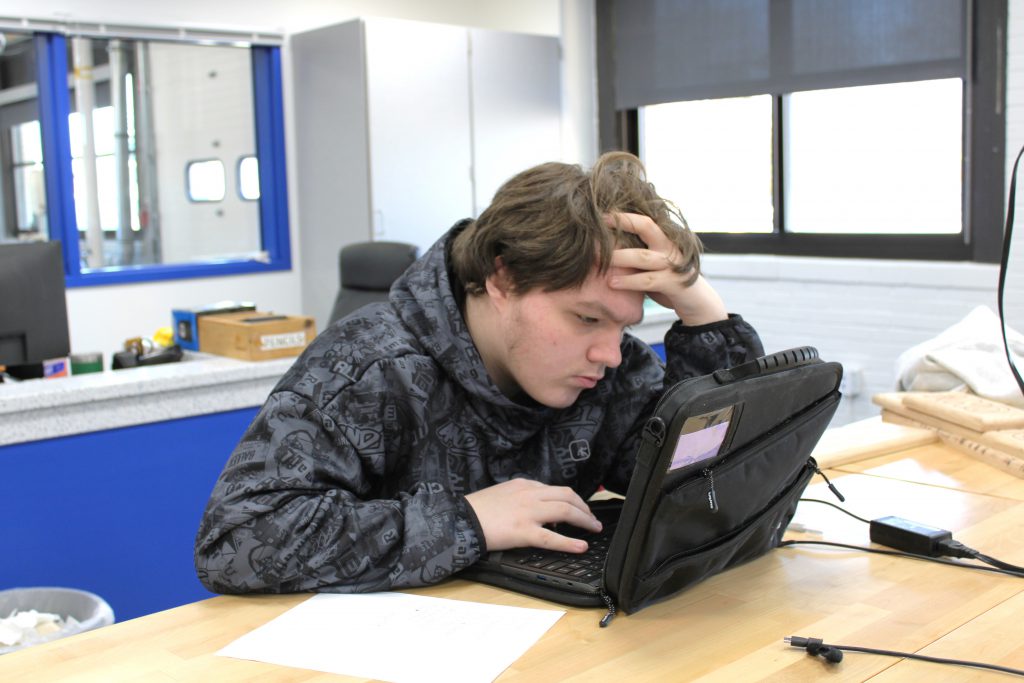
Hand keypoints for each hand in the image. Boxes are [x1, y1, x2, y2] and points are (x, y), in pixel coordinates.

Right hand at [465, 479, 601, 552]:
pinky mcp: (523, 531)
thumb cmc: (478, 509)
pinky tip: (581, 546)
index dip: (571, 500)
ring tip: (594, 528)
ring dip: (584, 519)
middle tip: (592, 519)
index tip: (578, 509)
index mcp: (523, 485)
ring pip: (565, 511)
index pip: (555, 489)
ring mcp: (528, 512)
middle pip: (567, 495)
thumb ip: (522, 498)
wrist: (459, 518)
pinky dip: (570, 542)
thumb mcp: (502, 493)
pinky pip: (552, 537)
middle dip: (584, 507)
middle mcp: (529, 494)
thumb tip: (542, 513)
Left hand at [605, 212, 727, 325]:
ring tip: (595, 259)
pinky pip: (648, 280)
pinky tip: (612, 283)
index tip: (600, 215)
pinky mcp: (675, 283)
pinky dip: (628, 281)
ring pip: (642, 256)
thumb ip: (636, 254)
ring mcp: (674, 264)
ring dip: (618, 257)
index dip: (622, 216)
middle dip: (621, 223)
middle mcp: (670, 247)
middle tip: (596, 227)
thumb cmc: (668, 282)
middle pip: (646, 227)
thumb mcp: (652, 265)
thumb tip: (604, 248)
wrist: (698, 303)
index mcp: (664, 239)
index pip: (643, 220)